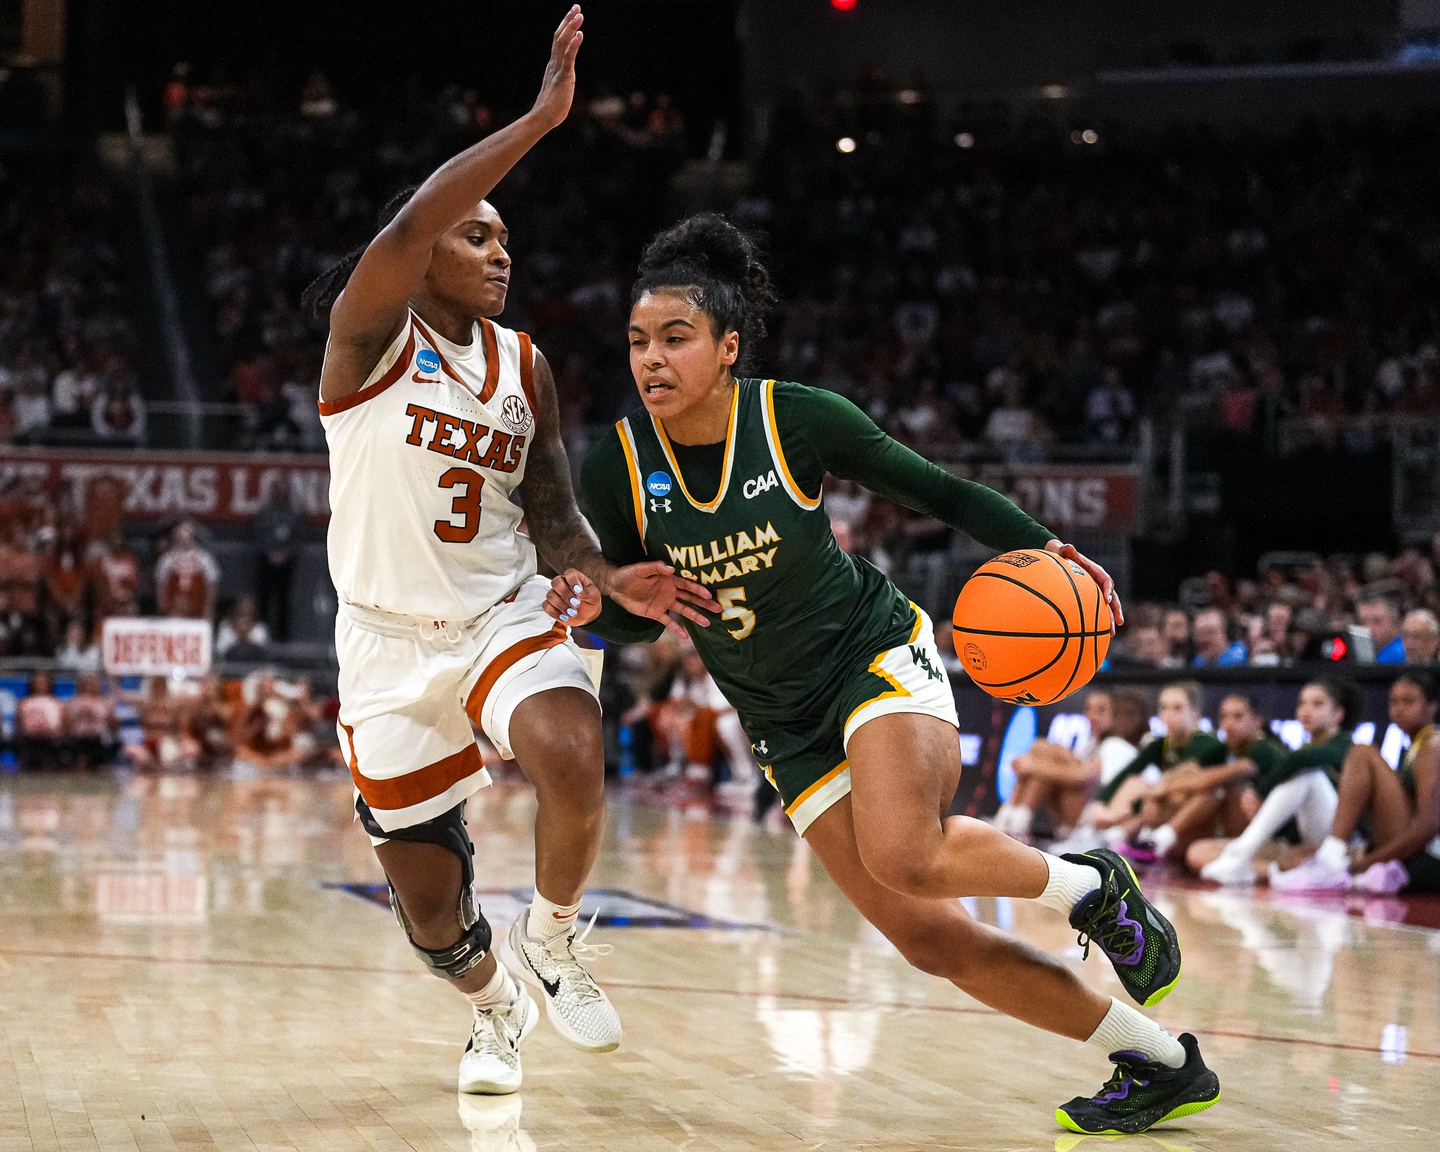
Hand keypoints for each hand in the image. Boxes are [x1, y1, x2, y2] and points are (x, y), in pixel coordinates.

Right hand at [531, 6, 582, 130]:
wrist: (544, 117)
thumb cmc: (552, 108)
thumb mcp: (559, 89)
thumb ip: (561, 81)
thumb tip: (563, 82)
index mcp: (553, 65)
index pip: (559, 41)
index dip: (565, 27)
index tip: (572, 15)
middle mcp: (554, 63)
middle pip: (560, 36)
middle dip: (568, 20)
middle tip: (576, 7)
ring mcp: (558, 68)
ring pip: (563, 43)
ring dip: (572, 27)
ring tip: (580, 15)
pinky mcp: (564, 76)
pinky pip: (569, 57)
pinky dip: (574, 44)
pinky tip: (580, 34)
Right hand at [545, 569, 601, 626]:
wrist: (588, 615)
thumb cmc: (591, 601)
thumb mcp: (595, 596)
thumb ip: (589, 593)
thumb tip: (580, 594)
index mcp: (574, 577)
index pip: (569, 573)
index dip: (572, 582)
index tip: (578, 592)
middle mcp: (562, 583)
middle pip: (556, 582)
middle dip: (566, 594)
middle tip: (576, 604)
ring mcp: (555, 594)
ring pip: (550, 595)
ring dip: (562, 605)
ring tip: (573, 613)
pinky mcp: (551, 605)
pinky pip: (546, 606)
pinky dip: (555, 613)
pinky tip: (565, 617)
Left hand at [607, 561, 716, 637]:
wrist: (615, 586)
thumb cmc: (628, 574)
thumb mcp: (641, 569)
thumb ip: (655, 568)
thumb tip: (671, 568)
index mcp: (669, 579)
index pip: (687, 584)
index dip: (698, 589)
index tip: (709, 594)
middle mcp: (670, 591)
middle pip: (690, 598)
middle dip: (704, 603)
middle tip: (718, 608)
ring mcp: (664, 603)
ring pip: (684, 610)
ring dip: (695, 616)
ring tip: (708, 623)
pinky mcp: (656, 614)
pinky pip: (669, 622)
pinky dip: (677, 629)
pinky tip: (686, 637)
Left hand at [1045, 539, 1124, 630]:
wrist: (1061, 560)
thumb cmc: (1064, 557)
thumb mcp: (1065, 553)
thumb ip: (1068, 552)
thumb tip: (1067, 547)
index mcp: (1096, 572)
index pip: (1106, 580)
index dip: (1108, 589)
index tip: (1107, 599)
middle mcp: (1100, 583)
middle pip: (1112, 597)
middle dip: (1116, 610)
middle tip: (1119, 622)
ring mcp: (1097, 592)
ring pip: (1107, 607)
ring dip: (1110, 620)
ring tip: (1111, 633)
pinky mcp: (1092, 599)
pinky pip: (1098, 611)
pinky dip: (1100, 621)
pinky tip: (1099, 635)